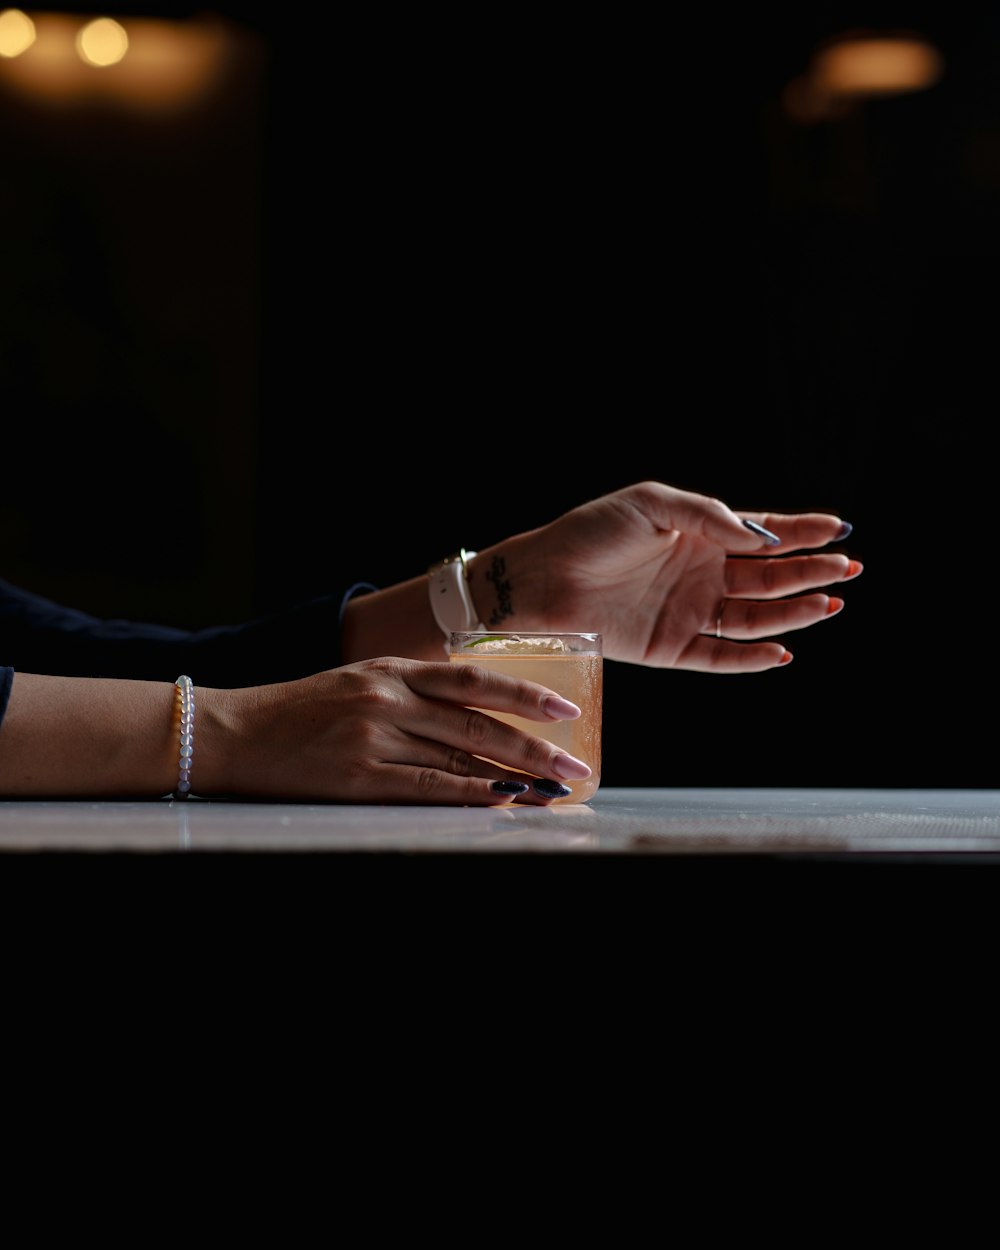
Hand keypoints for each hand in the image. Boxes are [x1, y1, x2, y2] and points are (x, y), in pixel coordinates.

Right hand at [209, 657, 590, 804]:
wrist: (234, 734)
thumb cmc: (300, 711)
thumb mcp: (358, 681)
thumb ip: (411, 690)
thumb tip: (474, 718)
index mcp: (391, 669)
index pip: (474, 679)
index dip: (526, 693)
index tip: (567, 709)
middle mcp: (388, 698)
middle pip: (478, 722)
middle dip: (535, 746)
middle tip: (575, 765)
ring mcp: (374, 737)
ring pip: (461, 756)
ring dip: (514, 776)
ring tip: (553, 791)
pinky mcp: (359, 777)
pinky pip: (429, 787)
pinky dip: (471, 795)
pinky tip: (503, 802)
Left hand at [507, 481, 860, 672]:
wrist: (540, 578)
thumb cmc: (589, 532)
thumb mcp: (651, 503)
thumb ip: (706, 515)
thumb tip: (758, 535)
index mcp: (699, 535)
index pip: (762, 535)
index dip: (802, 533)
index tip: (840, 529)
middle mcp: (701, 575)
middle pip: (769, 577)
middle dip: (811, 572)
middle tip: (848, 568)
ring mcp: (688, 612)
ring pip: (754, 616)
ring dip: (792, 612)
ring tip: (828, 605)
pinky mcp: (670, 647)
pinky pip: (720, 656)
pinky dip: (752, 658)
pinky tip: (783, 650)